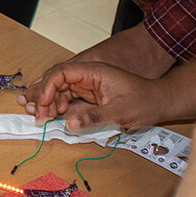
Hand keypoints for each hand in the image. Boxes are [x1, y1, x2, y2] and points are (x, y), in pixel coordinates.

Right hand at [20, 60, 161, 129]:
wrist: (160, 103)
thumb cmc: (145, 102)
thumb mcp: (121, 112)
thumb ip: (94, 117)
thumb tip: (68, 124)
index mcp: (94, 72)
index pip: (62, 72)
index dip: (48, 86)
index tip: (44, 104)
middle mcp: (87, 76)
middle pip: (56, 81)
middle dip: (43, 96)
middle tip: (35, 114)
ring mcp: (86, 86)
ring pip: (58, 91)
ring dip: (46, 103)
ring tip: (37, 116)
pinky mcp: (87, 97)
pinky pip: (66, 100)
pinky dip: (55, 108)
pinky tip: (48, 115)